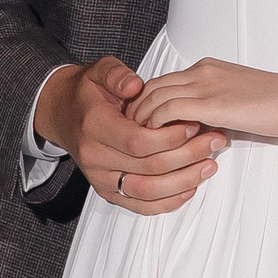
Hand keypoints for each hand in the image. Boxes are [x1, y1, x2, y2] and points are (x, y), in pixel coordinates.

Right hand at [37, 56, 224, 213]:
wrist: (64, 115)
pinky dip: (168, 201)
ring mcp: (101, 179)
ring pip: (147, 191)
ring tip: (209, 165)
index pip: (137, 140)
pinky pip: (140, 206)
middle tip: (214, 141)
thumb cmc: (88, 94)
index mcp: (94, 126)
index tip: (195, 124)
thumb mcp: (99, 71)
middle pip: (148, 167)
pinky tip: (190, 187)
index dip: (170, 136)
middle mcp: (95, 158)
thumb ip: (117, 74)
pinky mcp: (109, 192)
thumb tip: (135, 85)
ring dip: (183, 181)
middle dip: (187, 156)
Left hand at [131, 58, 277, 139]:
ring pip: (154, 97)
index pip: (162, 81)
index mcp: (209, 68)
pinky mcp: (214, 104)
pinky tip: (157, 142)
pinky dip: (156, 126)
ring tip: (137, 143)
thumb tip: (202, 129)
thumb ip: (217, 108)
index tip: (140, 125)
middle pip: (151, 86)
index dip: (145, 103)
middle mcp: (203, 71)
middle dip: (136, 111)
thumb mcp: (241, 100)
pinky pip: (169, 110)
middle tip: (130, 136)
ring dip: (141, 121)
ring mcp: (208, 85)